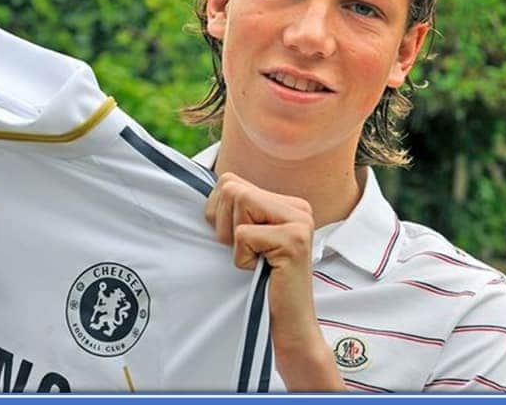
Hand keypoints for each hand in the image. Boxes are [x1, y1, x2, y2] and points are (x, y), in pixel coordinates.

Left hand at [206, 172, 344, 391]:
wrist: (288, 325)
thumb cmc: (260, 281)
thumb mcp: (246, 238)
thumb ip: (234, 210)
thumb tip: (206, 185)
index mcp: (286, 202)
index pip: (229, 181)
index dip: (219, 212)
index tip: (238, 241)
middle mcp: (298, 207)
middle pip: (230, 187)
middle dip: (223, 223)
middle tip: (246, 251)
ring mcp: (299, 221)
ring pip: (237, 201)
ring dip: (234, 240)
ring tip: (255, 259)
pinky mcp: (294, 240)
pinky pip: (242, 235)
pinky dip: (242, 258)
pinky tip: (262, 270)